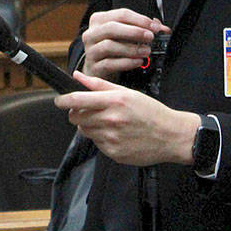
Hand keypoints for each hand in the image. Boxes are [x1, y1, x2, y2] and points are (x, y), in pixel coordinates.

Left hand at [55, 70, 197, 165]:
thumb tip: (77, 76)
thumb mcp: (127, 93)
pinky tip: (117, 134)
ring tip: (108, 122)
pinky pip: (97, 144)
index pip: (77, 100)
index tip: (59, 100)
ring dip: (89, 126)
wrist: (171, 136)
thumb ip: (99, 85)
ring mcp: (111, 139)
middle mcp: (111, 120)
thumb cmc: (151, 111)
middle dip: (77, 114)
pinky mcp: (114, 153)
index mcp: (114, 101)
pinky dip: (101, 138)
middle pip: (76, 118)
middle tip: (88, 111)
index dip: (63, 100)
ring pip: (85, 131)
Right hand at [80, 8, 169, 79]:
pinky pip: (109, 64)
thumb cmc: (113, 48)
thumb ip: (142, 29)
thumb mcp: (125, 35)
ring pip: (109, 46)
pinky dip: (126, 62)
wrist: (98, 68)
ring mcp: (90, 51)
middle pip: (111, 28)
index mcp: (99, 20)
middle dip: (134, 32)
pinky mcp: (93, 67)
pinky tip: (138, 62)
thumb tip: (162, 28)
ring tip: (146, 51)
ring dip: (131, 48)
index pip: (121, 14)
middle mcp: (91, 34)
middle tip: (150, 37)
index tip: (155, 27)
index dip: (140, 20)